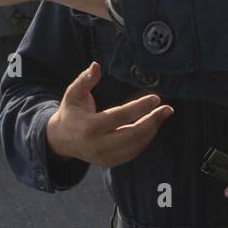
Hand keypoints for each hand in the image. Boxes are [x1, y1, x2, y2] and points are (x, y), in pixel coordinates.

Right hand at [46, 61, 172, 166]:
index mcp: (89, 126)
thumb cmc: (71, 112)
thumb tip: (96, 65)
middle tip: (167, 109)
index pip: (120, 116)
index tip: (155, 98)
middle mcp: (97, 145)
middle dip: (152, 122)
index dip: (139, 107)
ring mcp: (104, 157)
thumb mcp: (73, 94)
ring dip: (151, 131)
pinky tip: (151, 127)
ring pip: (135, 146)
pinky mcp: (109, 162)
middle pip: (132, 135)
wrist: (60, 140)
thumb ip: (85, 80)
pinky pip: (132, 153)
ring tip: (161, 116)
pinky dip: (144, 140)